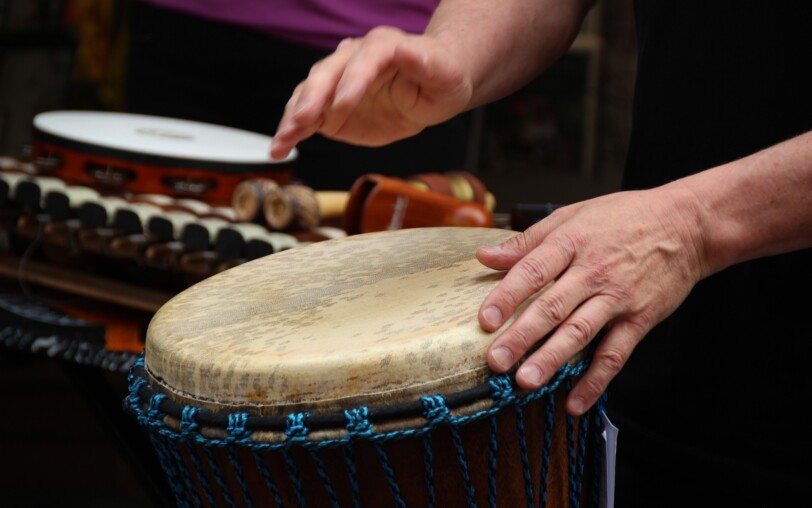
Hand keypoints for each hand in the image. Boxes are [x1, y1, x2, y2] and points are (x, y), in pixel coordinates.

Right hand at [270, 27, 472, 158]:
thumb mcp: (442, 71)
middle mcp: (353, 59)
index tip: (343, 105)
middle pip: (327, 73)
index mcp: (383, 46)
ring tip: (281, 140)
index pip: (365, 58)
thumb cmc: (440, 77)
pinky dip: (291, 133)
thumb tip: (410, 52)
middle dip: (313, 97)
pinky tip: (278, 149)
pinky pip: (306, 119)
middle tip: (304, 120)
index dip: (353, 80)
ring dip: (293, 118)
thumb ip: (423, 62)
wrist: (429, 90)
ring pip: (309, 94)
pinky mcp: (329, 109)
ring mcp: (337, 84)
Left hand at [477, 184, 706, 415]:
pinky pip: (615, 354)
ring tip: (527, 381)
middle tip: (496, 362)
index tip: (485, 320)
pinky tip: (575, 402)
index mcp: (571, 242)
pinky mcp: (640, 319)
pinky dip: (596, 380)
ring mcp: (618, 298)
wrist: (686, 225)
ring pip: (580, 333)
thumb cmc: (624, 218)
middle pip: (552, 307)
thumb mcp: (572, 215)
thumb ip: (527, 242)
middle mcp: (593, 271)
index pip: (532, 271)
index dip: (507, 296)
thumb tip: (485, 256)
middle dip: (521, 336)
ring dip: (552, 359)